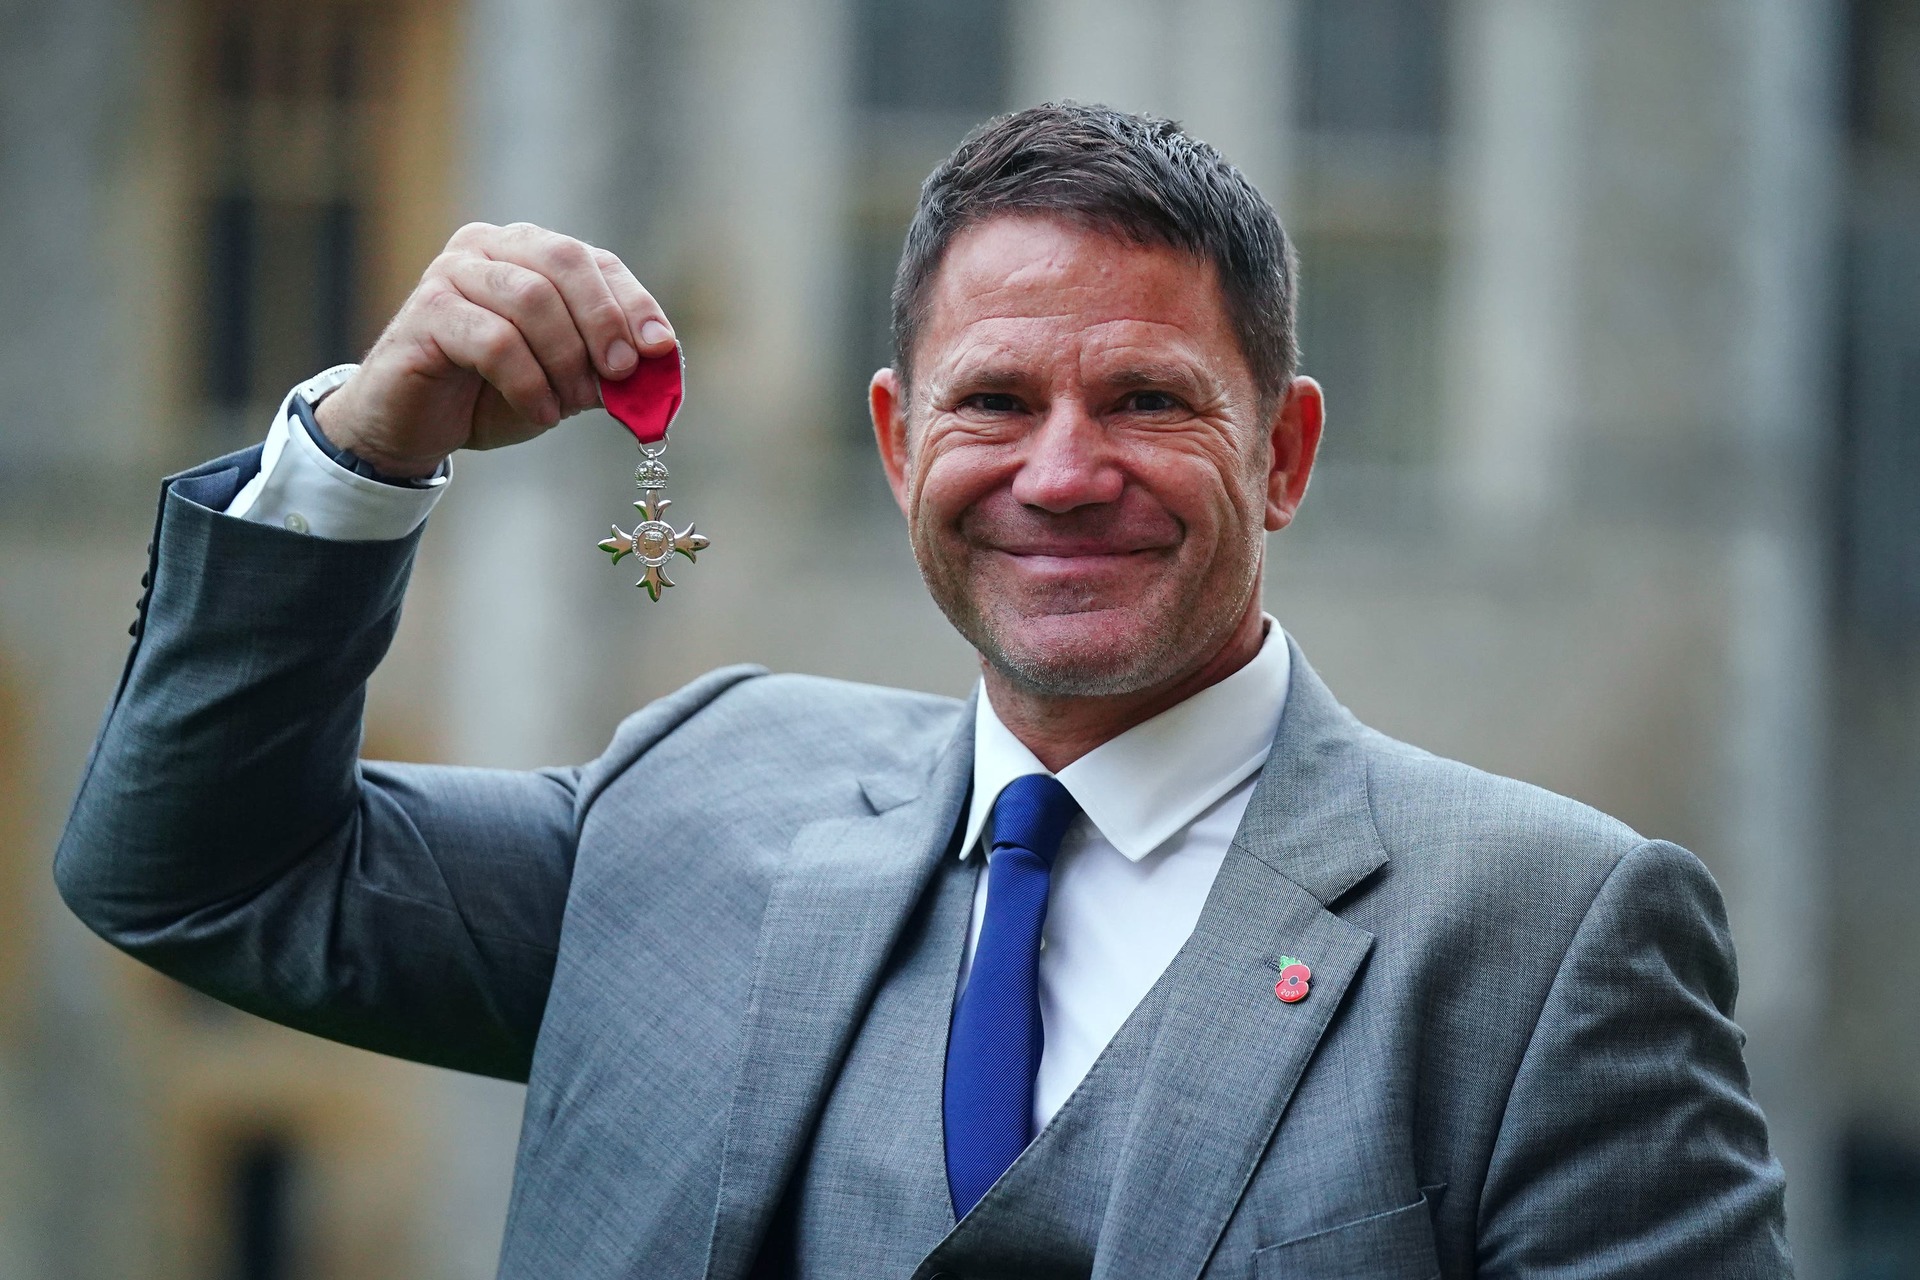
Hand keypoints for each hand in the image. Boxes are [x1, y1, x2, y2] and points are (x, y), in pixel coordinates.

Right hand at [314, 222, 675, 478]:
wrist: (414, 426)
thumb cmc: (493, 394)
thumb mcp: (564, 379)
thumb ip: (606, 367)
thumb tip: (660, 364)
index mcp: (528, 250)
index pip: (594, 261)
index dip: (633, 303)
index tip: (659, 349)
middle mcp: (489, 247)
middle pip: (564, 262)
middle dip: (603, 322)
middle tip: (620, 374)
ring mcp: (452, 273)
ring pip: (531, 299)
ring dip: (565, 360)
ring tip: (571, 404)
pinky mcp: (427, 313)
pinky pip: (495, 341)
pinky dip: (530, 383)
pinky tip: (541, 413)